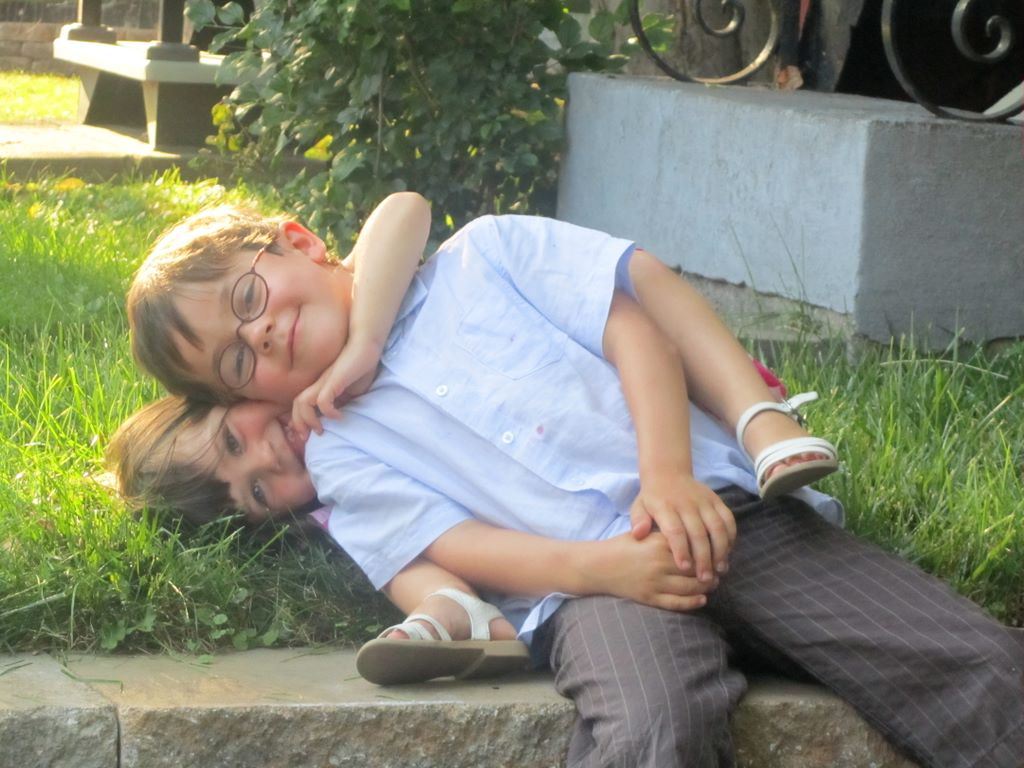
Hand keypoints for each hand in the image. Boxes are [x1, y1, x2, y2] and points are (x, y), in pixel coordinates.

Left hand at [291, 336, 382, 437]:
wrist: (367, 345)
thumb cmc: (362, 366)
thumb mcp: (353, 390)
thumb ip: (344, 401)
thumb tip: (339, 416)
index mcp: (322, 386)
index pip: (302, 404)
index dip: (301, 421)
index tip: (309, 434)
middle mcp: (319, 384)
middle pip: (297, 404)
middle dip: (299, 424)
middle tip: (307, 438)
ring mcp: (325, 381)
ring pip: (302, 402)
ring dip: (308, 420)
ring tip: (320, 430)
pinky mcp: (334, 380)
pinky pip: (323, 400)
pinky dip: (328, 412)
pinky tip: (340, 416)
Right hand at [584, 532, 717, 610]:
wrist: (599, 566)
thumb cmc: (622, 546)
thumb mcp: (643, 532)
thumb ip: (665, 532)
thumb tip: (693, 533)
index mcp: (658, 543)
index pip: (692, 548)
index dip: (707, 551)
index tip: (716, 551)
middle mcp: (658, 563)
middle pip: (694, 569)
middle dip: (710, 571)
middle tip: (720, 570)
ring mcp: (654, 582)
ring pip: (689, 587)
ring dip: (705, 587)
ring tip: (712, 583)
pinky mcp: (649, 598)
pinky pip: (676, 603)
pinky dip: (692, 602)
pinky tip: (702, 599)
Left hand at [629, 472, 735, 582]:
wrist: (668, 472)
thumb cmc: (652, 497)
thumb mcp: (639, 506)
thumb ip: (638, 521)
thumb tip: (638, 535)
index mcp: (666, 507)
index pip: (675, 530)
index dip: (681, 550)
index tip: (684, 568)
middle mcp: (687, 504)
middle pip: (699, 533)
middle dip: (703, 558)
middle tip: (705, 579)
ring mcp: (704, 501)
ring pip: (717, 527)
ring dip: (721, 550)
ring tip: (720, 569)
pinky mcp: (716, 499)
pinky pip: (728, 519)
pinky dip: (731, 536)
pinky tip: (728, 552)